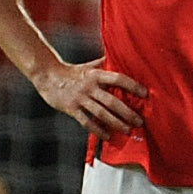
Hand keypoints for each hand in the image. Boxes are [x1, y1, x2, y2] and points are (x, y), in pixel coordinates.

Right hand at [30, 58, 145, 136]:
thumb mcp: (89, 66)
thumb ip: (104, 65)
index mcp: (95, 75)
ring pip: (101, 113)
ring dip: (116, 123)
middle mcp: (89, 86)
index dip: (132, 85)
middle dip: (127, 112)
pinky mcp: (71, 108)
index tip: (145, 94)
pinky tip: (107, 136)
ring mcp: (80, 98)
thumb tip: (121, 57)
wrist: (47, 76)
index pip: (118, 79)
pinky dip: (97, 130)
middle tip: (139, 121)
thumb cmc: (71, 71)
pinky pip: (86, 122)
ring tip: (127, 130)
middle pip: (112, 101)